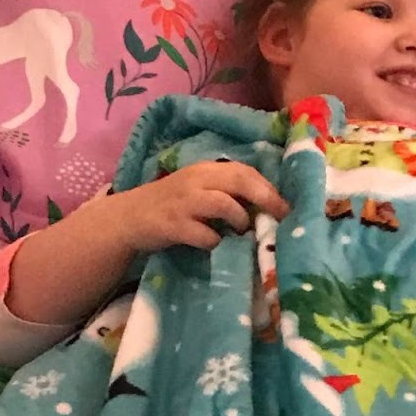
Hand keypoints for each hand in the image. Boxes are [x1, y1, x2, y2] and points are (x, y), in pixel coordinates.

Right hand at [105, 161, 287, 254]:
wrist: (129, 217)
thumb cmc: (172, 204)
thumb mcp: (199, 189)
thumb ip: (226, 191)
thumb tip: (267, 206)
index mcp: (205, 170)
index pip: (243, 171)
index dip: (268, 187)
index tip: (286, 205)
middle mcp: (195, 180)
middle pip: (239, 181)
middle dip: (265, 198)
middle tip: (281, 216)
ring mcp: (183, 203)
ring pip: (223, 204)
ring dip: (239, 218)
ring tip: (242, 231)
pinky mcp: (172, 225)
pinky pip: (203, 234)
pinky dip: (214, 241)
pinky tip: (213, 244)